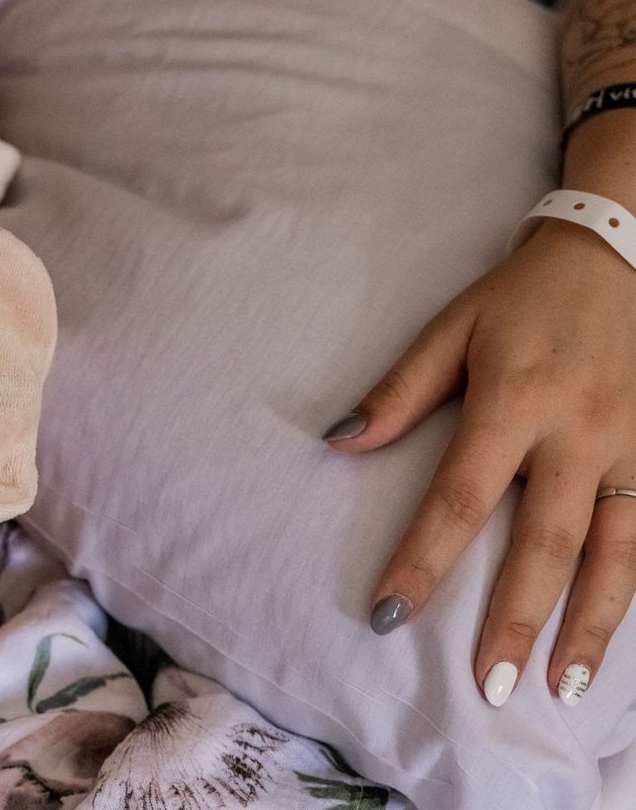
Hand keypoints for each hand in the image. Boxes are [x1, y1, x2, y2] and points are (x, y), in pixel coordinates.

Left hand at [327, 220, 635, 705]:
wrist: (622, 254)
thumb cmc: (524, 297)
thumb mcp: (452, 328)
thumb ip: (398, 393)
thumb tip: (336, 444)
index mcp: (514, 402)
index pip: (458, 498)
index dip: (422, 560)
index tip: (388, 614)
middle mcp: (578, 435)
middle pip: (545, 544)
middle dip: (516, 620)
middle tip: (489, 686)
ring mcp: (632, 450)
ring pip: (616, 556)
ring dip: (592, 628)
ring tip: (562, 688)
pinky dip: (633, 593)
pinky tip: (615, 638)